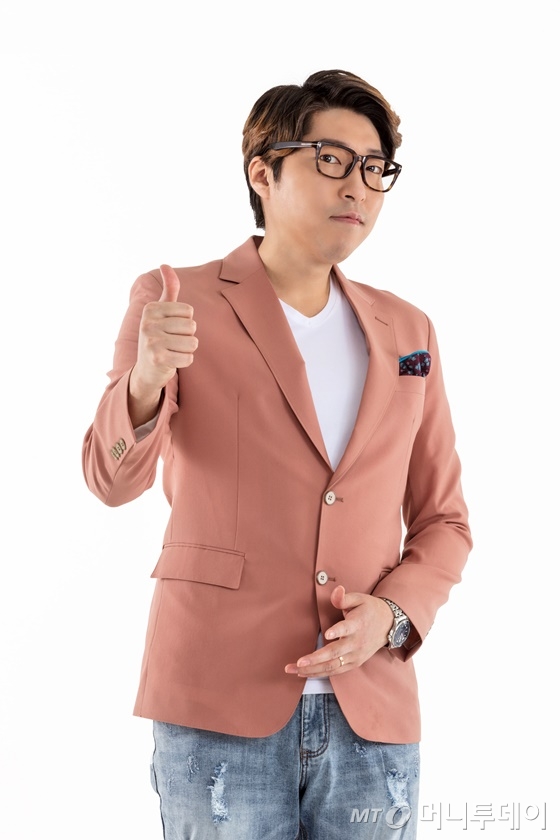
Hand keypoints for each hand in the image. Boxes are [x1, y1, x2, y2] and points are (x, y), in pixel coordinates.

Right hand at [128, 265, 197, 424]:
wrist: (145, 370)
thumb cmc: (158, 337)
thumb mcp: (161, 312)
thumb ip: (168, 289)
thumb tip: (165, 264)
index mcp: (151, 309)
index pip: (189, 311)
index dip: (185, 322)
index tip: (170, 329)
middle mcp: (148, 323)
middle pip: (192, 327)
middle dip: (187, 337)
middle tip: (172, 342)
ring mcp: (151, 341)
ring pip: (192, 343)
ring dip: (187, 350)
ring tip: (172, 351)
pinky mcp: (158, 359)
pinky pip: (189, 358)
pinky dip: (185, 362)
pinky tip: (172, 361)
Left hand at [284, 585, 392, 676]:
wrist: (388, 625)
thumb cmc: (369, 610)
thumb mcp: (359, 599)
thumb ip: (344, 598)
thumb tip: (337, 590)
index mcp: (357, 624)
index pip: (347, 628)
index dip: (337, 631)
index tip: (327, 634)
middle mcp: (356, 642)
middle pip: (336, 653)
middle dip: (316, 659)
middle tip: (299, 662)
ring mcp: (356, 655)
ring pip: (333, 666)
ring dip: (314, 670)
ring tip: (296, 670)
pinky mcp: (354, 663)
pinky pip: (336, 671)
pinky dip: (321, 673)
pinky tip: (306, 673)